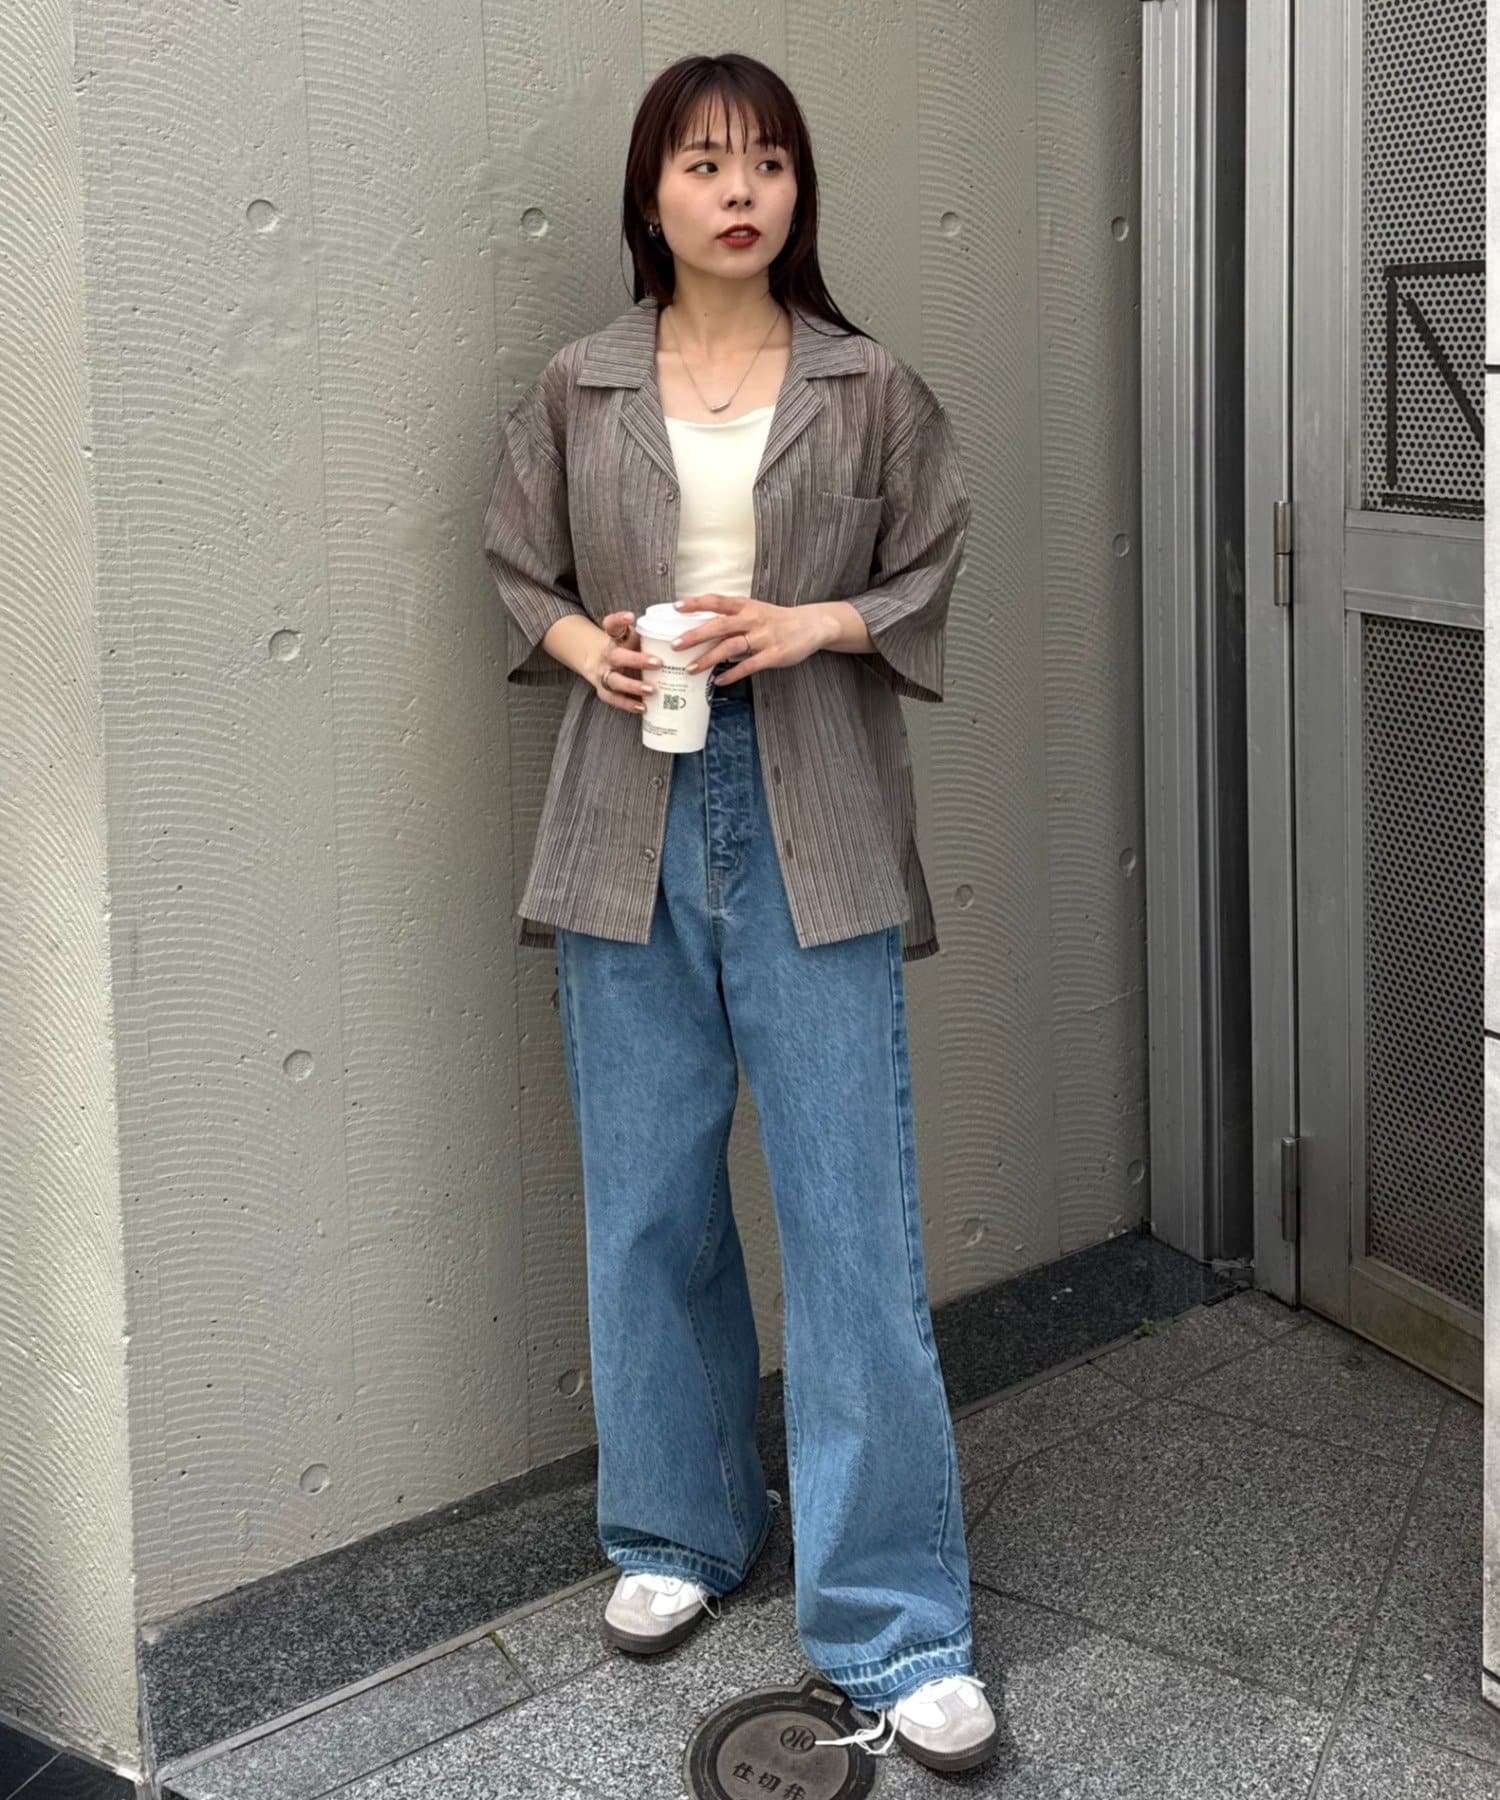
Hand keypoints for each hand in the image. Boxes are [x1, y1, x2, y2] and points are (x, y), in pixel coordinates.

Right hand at [589, 611, 661, 713]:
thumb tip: (686, 638)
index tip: (631, 617)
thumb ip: (650, 638)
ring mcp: (603, 674)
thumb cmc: (626, 649)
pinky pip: (615, 699)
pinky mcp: (604, 691)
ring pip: (614, 680)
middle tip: (658, 663)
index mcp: (614, 638)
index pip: (611, 625)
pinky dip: (628, 704)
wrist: (597, 662)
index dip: (619, 620)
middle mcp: (606, 655)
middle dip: (637, 660)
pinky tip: (644, 707)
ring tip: (652, 690)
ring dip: (633, 686)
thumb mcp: (633, 639)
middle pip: (616, 656)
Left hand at [670, 594, 830, 684]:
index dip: (696, 603)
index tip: (676, 606)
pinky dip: (732, 674)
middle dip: (695, 635)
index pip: (717, 601)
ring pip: (730, 647)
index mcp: (746, 605)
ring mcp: (763, 637)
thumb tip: (699, 625)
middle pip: (719, 625)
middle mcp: (752, 619)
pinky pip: (749, 665)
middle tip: (675, 644)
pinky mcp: (773, 654)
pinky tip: (718, 681)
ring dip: (708, 658)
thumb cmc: (775, 619)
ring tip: (691, 668)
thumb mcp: (754, 610)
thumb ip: (731, 617)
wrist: (810, 625)